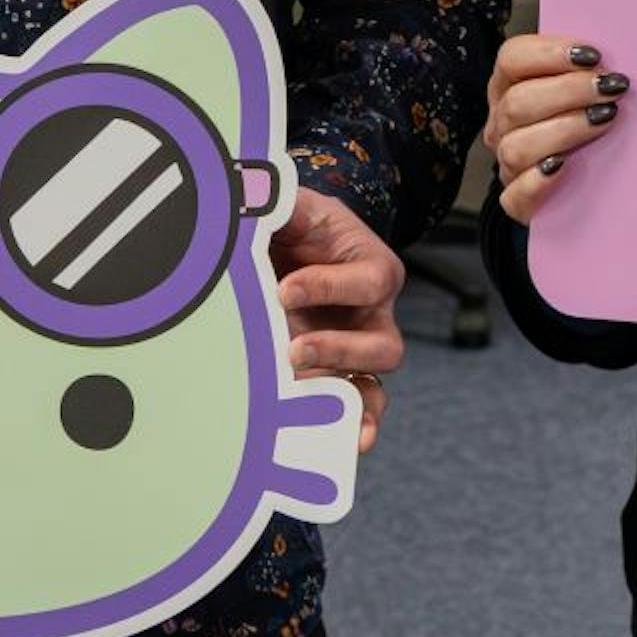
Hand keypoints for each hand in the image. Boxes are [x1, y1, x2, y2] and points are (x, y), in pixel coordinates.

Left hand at [269, 187, 403, 451]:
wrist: (279, 247)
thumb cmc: (290, 223)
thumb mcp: (289, 205)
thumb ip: (278, 200)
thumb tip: (252, 193)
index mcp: (370, 265)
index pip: (370, 281)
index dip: (331, 287)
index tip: (283, 290)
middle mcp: (371, 315)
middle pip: (384, 346)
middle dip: (339, 352)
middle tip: (291, 349)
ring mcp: (355, 352)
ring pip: (373, 385)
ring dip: (348, 400)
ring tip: (317, 410)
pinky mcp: (333, 376)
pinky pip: (354, 408)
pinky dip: (349, 427)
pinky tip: (338, 444)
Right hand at [483, 30, 625, 221]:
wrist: (586, 185)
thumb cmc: (587, 121)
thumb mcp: (584, 88)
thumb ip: (591, 70)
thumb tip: (628, 49)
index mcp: (511, 85)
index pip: (512, 58)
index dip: (549, 53)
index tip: (592, 55)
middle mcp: (504, 122)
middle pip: (517, 102)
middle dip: (568, 91)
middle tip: (611, 88)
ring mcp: (508, 162)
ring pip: (516, 147)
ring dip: (562, 131)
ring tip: (603, 121)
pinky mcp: (517, 199)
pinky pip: (516, 195)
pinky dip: (538, 182)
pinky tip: (564, 168)